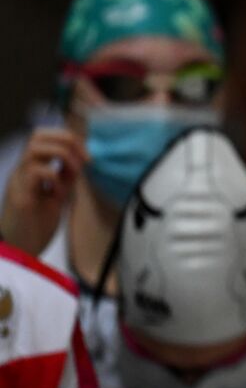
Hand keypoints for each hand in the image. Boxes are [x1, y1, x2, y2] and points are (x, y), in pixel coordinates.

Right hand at [0, 128, 85, 255]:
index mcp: (29, 169)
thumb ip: (66, 177)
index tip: (85, 155)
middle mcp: (20, 171)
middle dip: (67, 141)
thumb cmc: (37, 225)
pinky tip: (58, 194)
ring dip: (61, 155)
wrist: (20, 251)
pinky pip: (36, 172)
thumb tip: (81, 159)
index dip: (66, 137)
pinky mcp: (20, 197)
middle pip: (37, 135)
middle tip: (83, 160)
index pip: (42, 136)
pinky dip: (55, 177)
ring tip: (72, 174)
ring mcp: (18, 182)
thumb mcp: (57, 195)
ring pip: (34, 148)